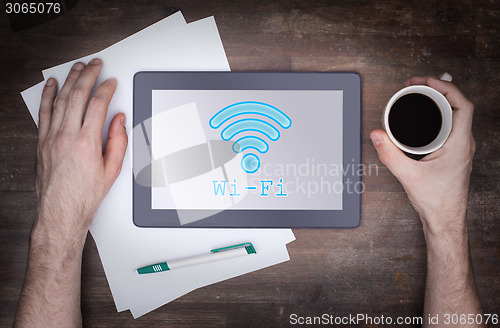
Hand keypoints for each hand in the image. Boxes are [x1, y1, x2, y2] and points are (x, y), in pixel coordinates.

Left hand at [35, 58, 127, 243]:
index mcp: (87, 143)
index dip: (106, 90)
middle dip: (88, 76)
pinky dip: (48, 96)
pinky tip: (51, 85)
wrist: (61, 211)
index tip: (111, 82)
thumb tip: (119, 121)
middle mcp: (67, 136)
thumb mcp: (112, 170)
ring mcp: (51, 138)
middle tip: (96, 65)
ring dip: (70, 80)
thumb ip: (118, 141)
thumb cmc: (85, 195)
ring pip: (60, 100)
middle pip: (78, 96)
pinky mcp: (41, 142)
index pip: (98, 105)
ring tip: (77, 68)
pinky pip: (44, 112)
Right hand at [370, 76, 474, 235]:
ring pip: (454, 116)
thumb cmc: (436, 200)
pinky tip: (422, 118)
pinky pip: (448, 126)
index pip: (463, 105)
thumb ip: (389, 154)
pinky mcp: (453, 153)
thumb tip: (377, 135)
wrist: (445, 219)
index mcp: (459, 144)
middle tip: (417, 85)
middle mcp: (463, 143)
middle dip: (437, 90)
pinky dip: (436, 116)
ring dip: (437, 103)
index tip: (427, 82)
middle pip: (457, 105)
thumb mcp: (407, 175)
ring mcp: (459, 148)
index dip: (446, 88)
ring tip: (418, 96)